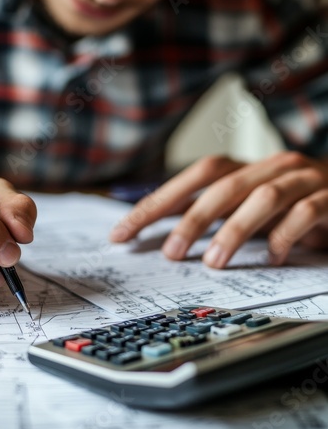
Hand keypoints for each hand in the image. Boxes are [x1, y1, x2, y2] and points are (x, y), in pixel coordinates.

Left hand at [110, 152, 327, 266]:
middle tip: (171, 253)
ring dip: (234, 230)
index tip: (124, 231)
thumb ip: (212, 215)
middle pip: (222, 186)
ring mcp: (301, 179)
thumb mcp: (246, 207)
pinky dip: (284, 235)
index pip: (193, 177)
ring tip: (213, 262)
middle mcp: (269, 166)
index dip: (157, 201)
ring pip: (262, 197)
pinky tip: (271, 258)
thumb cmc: (290, 203)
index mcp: (244, 168)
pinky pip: (304, 213)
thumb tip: (164, 234)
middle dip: (192, 219)